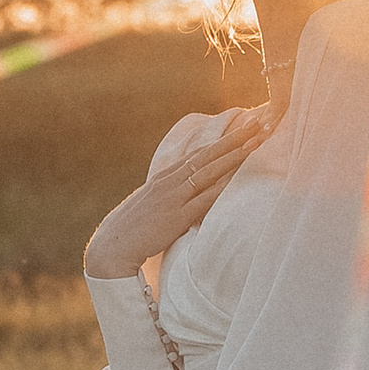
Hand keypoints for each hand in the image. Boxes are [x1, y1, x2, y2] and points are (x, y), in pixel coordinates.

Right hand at [84, 106, 270, 277]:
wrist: (112, 245)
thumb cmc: (133, 227)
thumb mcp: (153, 203)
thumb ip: (171, 194)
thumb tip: (188, 192)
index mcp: (165, 176)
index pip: (199, 153)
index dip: (222, 140)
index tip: (242, 128)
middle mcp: (170, 181)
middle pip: (207, 154)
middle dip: (233, 139)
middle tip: (256, 123)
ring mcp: (173, 197)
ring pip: (208, 171)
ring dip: (233, 156)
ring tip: (254, 143)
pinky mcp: (176, 217)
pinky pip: (203, 198)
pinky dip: (221, 186)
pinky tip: (237, 177)